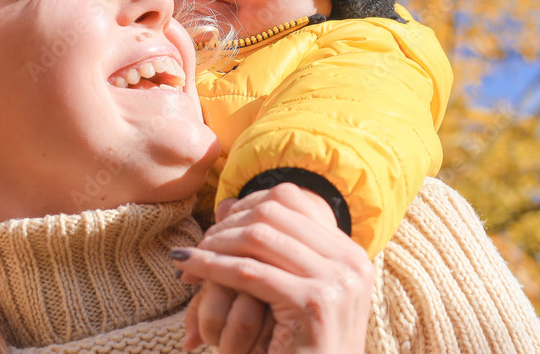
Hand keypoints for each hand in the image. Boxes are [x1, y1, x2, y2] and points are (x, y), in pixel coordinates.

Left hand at [172, 184, 372, 353]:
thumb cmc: (297, 349)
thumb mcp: (290, 291)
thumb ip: (269, 249)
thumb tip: (225, 202)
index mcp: (349, 253)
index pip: (289, 200)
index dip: (243, 206)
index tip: (215, 227)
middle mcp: (350, 262)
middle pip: (272, 214)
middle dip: (226, 225)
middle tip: (198, 245)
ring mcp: (337, 281)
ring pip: (257, 238)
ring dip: (214, 245)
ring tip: (188, 259)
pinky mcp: (314, 303)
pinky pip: (248, 272)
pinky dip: (212, 268)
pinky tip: (189, 270)